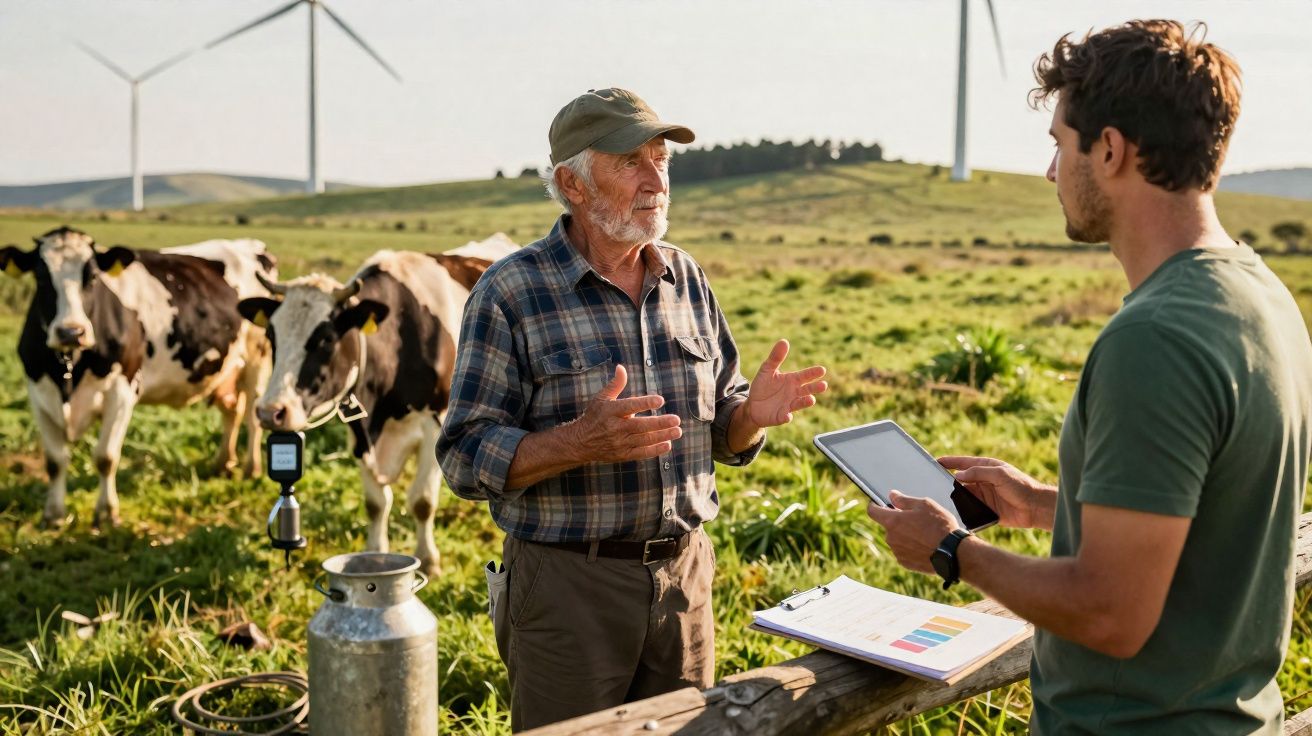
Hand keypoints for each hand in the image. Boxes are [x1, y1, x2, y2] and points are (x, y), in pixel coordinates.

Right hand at [566, 365, 681, 463]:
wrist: (580, 442)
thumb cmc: (594, 416)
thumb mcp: (601, 398)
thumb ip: (615, 384)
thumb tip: (621, 367)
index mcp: (610, 411)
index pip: (630, 406)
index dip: (645, 403)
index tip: (660, 400)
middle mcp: (615, 427)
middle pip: (640, 426)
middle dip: (660, 423)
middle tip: (676, 419)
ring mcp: (619, 443)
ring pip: (644, 440)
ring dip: (662, 436)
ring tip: (677, 431)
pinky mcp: (622, 454)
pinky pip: (641, 453)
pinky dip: (655, 450)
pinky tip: (667, 445)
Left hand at [743, 339, 827, 427]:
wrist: (753, 404)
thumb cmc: (763, 386)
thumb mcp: (767, 369)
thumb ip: (776, 357)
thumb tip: (784, 341)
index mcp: (792, 380)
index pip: (805, 376)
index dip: (813, 373)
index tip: (822, 370)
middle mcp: (794, 393)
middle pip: (807, 390)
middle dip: (815, 388)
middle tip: (823, 385)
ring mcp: (789, 405)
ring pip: (799, 404)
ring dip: (805, 402)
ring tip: (811, 400)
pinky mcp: (780, 416)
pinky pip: (784, 417)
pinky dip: (786, 417)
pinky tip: (787, 416)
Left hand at [866, 491, 959, 574]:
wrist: (954, 553)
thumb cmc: (940, 526)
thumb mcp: (925, 505)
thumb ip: (904, 500)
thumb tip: (892, 495)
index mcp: (893, 521)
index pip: (872, 511)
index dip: (875, 505)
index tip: (878, 504)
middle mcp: (891, 538)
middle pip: (888, 526)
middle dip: (897, 522)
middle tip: (916, 520)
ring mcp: (897, 552)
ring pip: (896, 539)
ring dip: (904, 535)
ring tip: (924, 534)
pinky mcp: (905, 563)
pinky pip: (903, 551)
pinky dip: (910, 547)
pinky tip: (925, 545)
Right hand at [937, 456, 1047, 528]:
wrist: (1034, 508)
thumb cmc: (1020, 486)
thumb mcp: (999, 474)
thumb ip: (978, 472)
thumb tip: (958, 475)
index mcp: (986, 468)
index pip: (964, 463)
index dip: (950, 462)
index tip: (935, 461)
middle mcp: (982, 481)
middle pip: (960, 479)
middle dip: (947, 480)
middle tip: (932, 481)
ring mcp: (983, 496)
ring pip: (963, 494)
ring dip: (954, 495)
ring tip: (940, 496)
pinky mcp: (984, 510)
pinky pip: (969, 508)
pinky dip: (962, 508)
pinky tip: (953, 510)